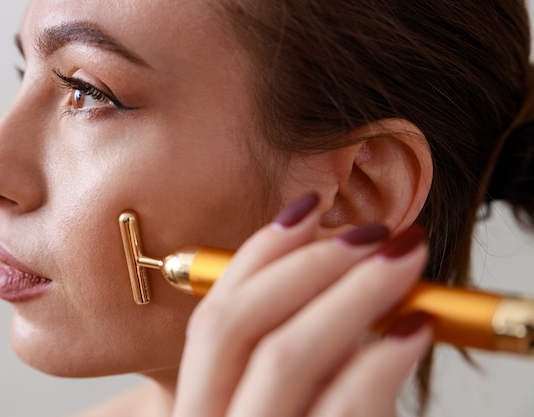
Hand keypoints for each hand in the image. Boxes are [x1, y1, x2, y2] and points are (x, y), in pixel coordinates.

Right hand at [172, 193, 431, 416]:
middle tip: (372, 233)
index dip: (258, 255)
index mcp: (197, 410)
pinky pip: (339, 411)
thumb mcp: (275, 411)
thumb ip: (289, 356)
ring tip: (404, 258)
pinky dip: (377, 362)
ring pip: (282, 358)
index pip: (214, 315)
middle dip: (306, 265)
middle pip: (236, 325)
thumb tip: (339, 274)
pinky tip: (412, 332)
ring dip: (350, 295)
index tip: (309, 210)